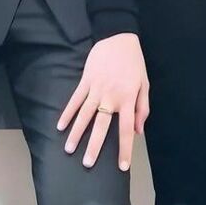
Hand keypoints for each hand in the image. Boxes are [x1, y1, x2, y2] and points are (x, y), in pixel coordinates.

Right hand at [57, 33, 149, 171]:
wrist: (119, 37)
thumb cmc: (134, 63)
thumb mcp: (145, 84)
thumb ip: (143, 108)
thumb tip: (139, 131)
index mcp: (128, 99)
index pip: (126, 129)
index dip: (124, 149)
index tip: (121, 167)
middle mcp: (111, 96)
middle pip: (102, 126)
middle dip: (94, 146)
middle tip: (87, 164)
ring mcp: (97, 88)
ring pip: (85, 114)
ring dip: (76, 132)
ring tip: (69, 149)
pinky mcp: (86, 80)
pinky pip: (76, 99)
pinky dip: (68, 112)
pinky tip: (60, 125)